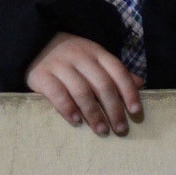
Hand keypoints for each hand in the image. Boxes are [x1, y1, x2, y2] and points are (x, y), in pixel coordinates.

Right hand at [26, 32, 144, 135]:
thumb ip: (114, 72)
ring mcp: (60, 65)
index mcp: (96, 52)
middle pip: (102, 84)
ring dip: (94, 114)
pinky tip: (76, 122)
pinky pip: (57, 94)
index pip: (117, 71)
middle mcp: (80, 56)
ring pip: (82, 91)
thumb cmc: (71, 57)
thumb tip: (140, 83)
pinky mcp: (42, 75)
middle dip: (114, 109)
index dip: (128, 91)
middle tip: (121, 129)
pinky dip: (68, 109)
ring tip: (102, 130)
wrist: (35, 43)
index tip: (135, 112)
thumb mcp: (94, 58)